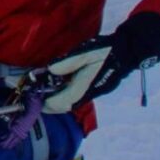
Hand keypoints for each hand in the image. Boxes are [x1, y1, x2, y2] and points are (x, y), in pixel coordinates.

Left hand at [39, 12, 159, 112]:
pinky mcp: (92, 90)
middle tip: (34, 95)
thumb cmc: (105, 52)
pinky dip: (61, 96)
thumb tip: (51, 70)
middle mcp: (88, 94)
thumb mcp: (86, 53)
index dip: (46, 102)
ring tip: (41, 91)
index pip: (62, 102)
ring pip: (68, 104)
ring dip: (54, 100)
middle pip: (64, 107)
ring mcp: (91, 93)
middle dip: (47, 104)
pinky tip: (55, 85)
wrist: (126, 53)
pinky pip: (73, 98)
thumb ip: (68, 62)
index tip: (33, 96)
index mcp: (85, 86)